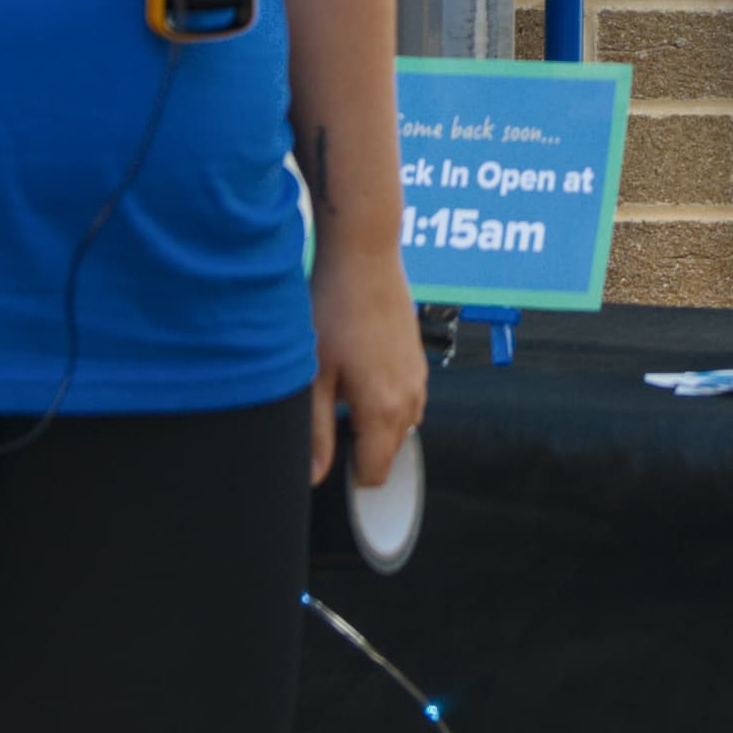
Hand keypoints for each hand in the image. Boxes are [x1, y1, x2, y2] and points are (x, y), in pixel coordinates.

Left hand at [306, 230, 428, 491]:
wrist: (363, 257)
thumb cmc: (335, 309)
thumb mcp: (314, 376)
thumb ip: (316, 432)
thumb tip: (314, 474)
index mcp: (385, 409)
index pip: (376, 473)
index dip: (349, 474)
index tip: (328, 459)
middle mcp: (410, 398)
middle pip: (390, 453)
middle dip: (360, 448)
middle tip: (327, 416)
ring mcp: (418, 378)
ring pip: (400, 426)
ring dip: (373, 424)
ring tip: (340, 390)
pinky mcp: (417, 360)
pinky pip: (405, 400)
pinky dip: (383, 401)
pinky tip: (356, 371)